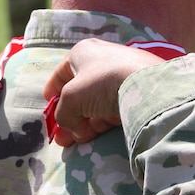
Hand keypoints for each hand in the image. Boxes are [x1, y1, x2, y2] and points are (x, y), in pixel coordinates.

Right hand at [41, 39, 164, 146]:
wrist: (146, 86)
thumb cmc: (102, 83)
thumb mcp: (71, 98)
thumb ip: (63, 114)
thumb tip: (72, 129)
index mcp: (83, 53)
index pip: (61, 74)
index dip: (52, 94)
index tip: (48, 111)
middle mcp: (101, 61)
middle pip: (78, 93)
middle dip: (68, 117)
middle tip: (61, 138)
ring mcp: (119, 77)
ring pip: (95, 104)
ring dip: (83, 123)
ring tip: (76, 141)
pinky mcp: (133, 93)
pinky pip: (111, 109)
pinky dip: (100, 123)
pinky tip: (92, 137)